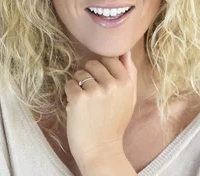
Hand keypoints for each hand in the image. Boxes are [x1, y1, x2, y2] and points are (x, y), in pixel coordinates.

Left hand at [64, 50, 137, 165]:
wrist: (101, 148)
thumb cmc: (115, 123)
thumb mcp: (130, 98)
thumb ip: (130, 74)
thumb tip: (126, 51)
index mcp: (126, 82)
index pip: (109, 59)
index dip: (102, 68)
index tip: (101, 82)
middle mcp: (112, 84)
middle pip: (93, 63)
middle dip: (89, 74)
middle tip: (92, 93)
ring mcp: (95, 91)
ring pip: (79, 73)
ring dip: (78, 84)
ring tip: (85, 100)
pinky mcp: (79, 98)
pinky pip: (69, 84)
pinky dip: (70, 93)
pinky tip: (76, 105)